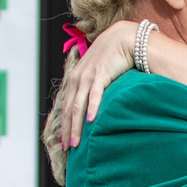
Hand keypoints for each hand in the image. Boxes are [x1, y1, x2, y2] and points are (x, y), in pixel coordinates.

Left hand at [59, 23, 143, 149]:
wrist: (123, 38)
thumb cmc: (112, 57)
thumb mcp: (98, 73)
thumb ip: (93, 87)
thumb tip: (93, 105)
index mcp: (75, 79)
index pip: (66, 106)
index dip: (64, 125)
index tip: (64, 141)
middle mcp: (77, 78)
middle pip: (69, 109)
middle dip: (67, 130)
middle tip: (68, 148)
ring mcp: (88, 76)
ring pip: (78, 105)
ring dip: (76, 125)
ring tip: (76, 142)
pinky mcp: (100, 74)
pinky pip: (95, 94)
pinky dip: (92, 108)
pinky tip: (90, 121)